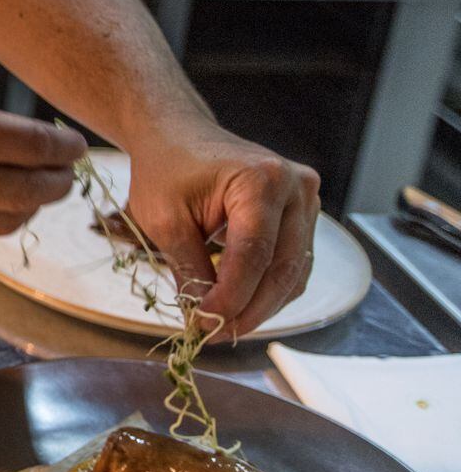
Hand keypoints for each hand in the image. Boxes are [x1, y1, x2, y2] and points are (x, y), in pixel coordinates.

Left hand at [125, 123, 320, 340]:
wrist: (178, 136)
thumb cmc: (166, 170)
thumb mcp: (164, 220)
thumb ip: (189, 268)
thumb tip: (203, 319)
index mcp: (262, 180)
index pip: (253, 253)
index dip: (231, 297)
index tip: (204, 326)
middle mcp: (297, 188)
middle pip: (281, 267)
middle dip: (248, 310)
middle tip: (214, 335)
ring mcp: (307, 201)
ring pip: (292, 272)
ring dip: (260, 306)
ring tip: (223, 326)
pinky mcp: (304, 215)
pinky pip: (292, 264)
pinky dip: (268, 289)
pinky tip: (240, 306)